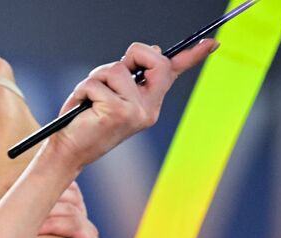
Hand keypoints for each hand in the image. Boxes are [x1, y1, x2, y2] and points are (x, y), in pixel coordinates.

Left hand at [48, 38, 218, 171]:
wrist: (68, 152)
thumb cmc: (85, 122)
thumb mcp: (112, 94)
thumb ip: (131, 76)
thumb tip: (154, 50)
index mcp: (150, 102)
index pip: (173, 74)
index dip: (193, 55)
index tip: (211, 42)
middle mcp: (148, 109)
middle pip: (154, 60)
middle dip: (132, 55)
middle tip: (110, 73)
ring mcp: (135, 112)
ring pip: (116, 69)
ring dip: (95, 79)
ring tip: (87, 100)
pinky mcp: (117, 113)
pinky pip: (96, 84)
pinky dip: (82, 91)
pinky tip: (80, 108)